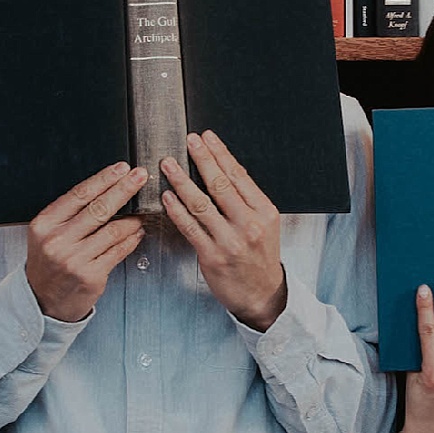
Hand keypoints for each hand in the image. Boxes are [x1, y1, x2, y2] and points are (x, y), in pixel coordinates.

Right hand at [24, 162, 148, 322]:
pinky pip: (118, 251)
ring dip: (132, 219)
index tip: (121, 169)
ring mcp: (74, 259)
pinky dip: (131, 239)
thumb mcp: (47, 234)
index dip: (104, 179)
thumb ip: (69, 214)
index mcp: (44, 224)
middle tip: (139, 177)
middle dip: (123, 189)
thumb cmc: (49, 263)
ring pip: (113, 231)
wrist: (42, 300)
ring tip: (142, 212)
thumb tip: (105, 189)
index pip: (79, 194)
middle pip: (98, 208)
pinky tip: (137, 232)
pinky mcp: (91, 276)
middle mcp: (58, 241)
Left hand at [160, 131, 287, 331]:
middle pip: (220, 184)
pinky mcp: (212, 256)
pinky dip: (177, 210)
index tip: (207, 138)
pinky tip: (168, 197)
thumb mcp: (265, 224)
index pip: (239, 175)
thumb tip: (226, 168)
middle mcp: (248, 224)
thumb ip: (246, 199)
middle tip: (188, 141)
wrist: (262, 294)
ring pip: (201, 204)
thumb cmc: (260, 257)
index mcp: (264, 211)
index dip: (220, 154)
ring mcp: (230, 241)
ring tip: (168, 165)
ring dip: (182, 181)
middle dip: (202, 159)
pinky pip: (190, 228)